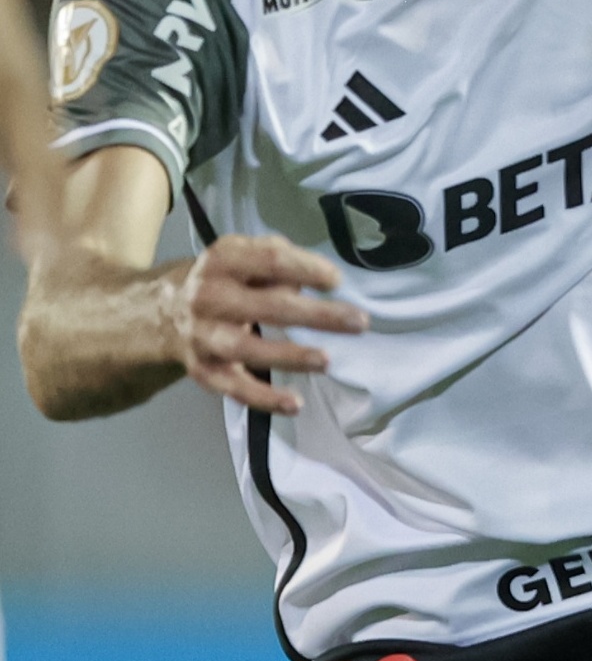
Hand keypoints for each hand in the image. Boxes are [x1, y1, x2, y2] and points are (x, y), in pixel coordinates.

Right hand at [166, 234, 368, 414]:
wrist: (164, 313)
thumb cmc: (224, 281)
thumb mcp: (242, 256)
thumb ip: (276, 259)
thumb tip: (318, 276)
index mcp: (223, 261)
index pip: (269, 260)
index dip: (305, 269)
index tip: (337, 281)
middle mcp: (209, 296)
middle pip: (268, 306)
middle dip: (317, 315)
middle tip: (358, 322)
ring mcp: (204, 336)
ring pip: (248, 348)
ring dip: (290, 356)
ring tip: (326, 360)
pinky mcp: (204, 371)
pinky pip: (235, 388)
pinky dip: (264, 398)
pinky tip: (294, 404)